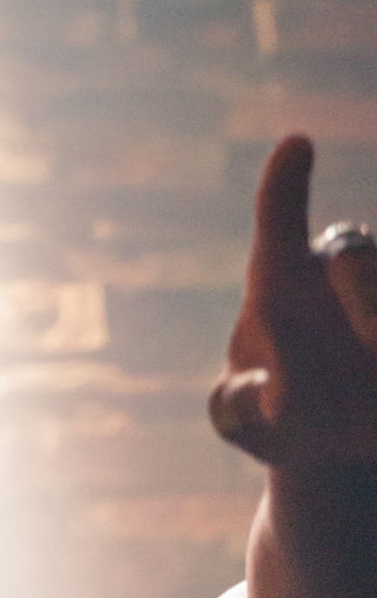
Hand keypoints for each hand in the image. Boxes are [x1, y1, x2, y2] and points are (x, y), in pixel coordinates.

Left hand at [210, 135, 376, 465]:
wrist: (336, 453)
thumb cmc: (274, 415)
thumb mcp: (238, 417)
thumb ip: (235, 404)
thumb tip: (272, 396)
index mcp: (280, 282)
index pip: (278, 223)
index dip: (286, 185)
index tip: (296, 145)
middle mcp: (341, 280)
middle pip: (353, 255)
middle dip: (360, 284)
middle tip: (368, 335)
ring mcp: (373, 309)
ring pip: (373, 312)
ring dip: (370, 334)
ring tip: (362, 378)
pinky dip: (376, 370)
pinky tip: (366, 399)